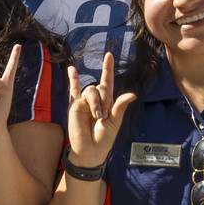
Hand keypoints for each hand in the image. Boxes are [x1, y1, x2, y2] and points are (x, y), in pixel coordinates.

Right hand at [66, 50, 135, 169]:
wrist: (90, 150)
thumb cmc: (104, 138)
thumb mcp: (116, 122)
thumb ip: (120, 106)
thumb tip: (132, 94)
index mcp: (108, 102)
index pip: (108, 80)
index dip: (108, 68)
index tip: (109, 55)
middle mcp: (96, 99)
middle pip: (101, 87)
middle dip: (105, 100)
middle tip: (103, 116)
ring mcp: (84, 101)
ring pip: (90, 90)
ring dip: (95, 102)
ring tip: (96, 117)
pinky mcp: (74, 106)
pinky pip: (73, 90)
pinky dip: (73, 79)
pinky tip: (71, 69)